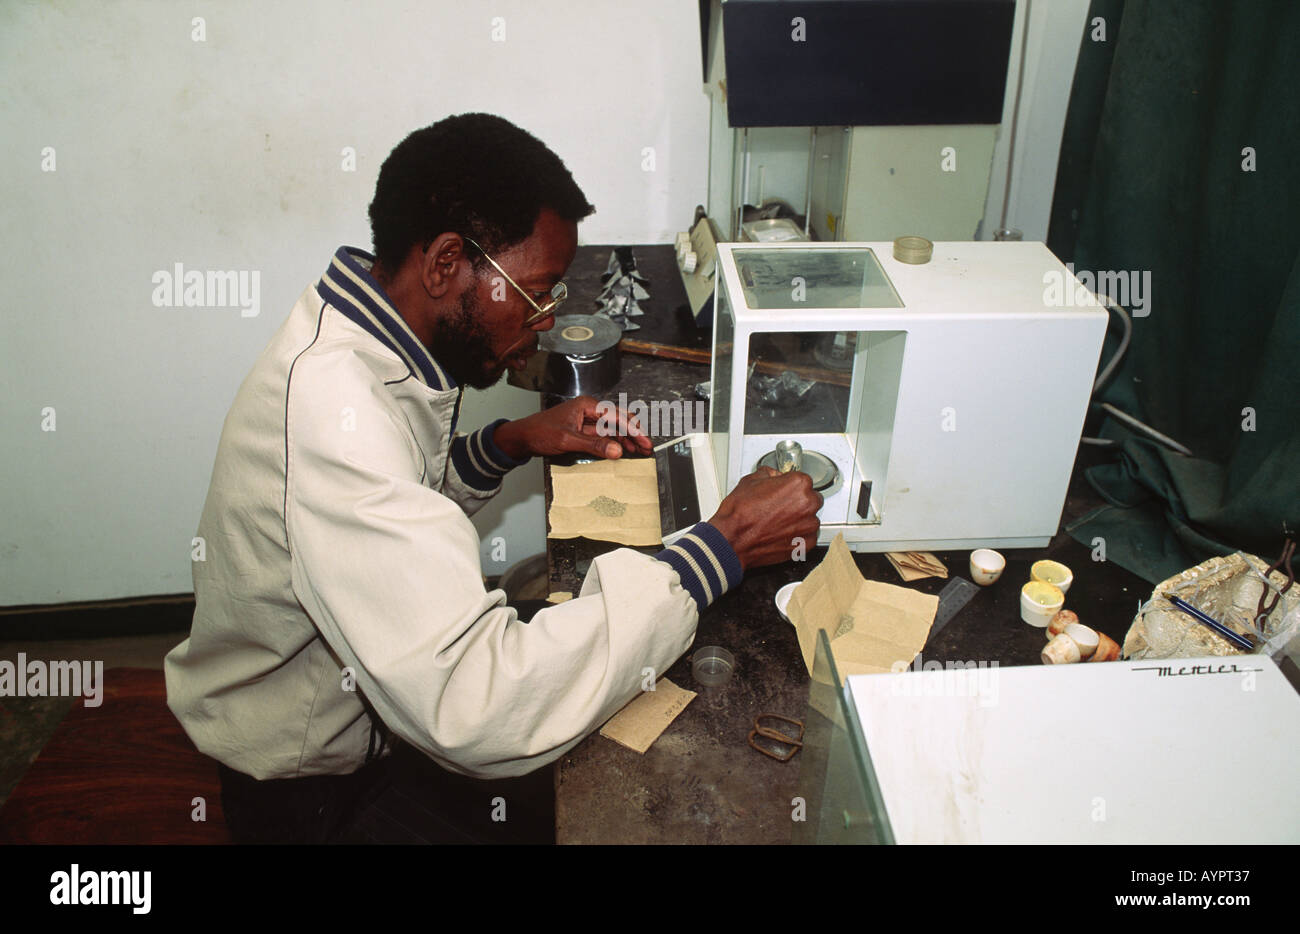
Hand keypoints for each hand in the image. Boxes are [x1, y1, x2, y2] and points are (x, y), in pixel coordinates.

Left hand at [492, 395, 652, 460]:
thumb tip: (616, 450)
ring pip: (614, 429)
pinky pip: (604, 436)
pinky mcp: (585, 431)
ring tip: (640, 451)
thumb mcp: (568, 439)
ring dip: (627, 440)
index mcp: (587, 405)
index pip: (616, 416)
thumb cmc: (540, 432)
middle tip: (646, 447)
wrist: (523, 437)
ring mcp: (588, 421)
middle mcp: (590, 410)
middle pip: (618, 421)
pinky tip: (624, 450)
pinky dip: (615, 443)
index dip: (632, 429)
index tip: (643, 440)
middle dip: (634, 434)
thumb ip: (593, 445)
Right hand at [707, 467, 821, 570]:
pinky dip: (797, 536)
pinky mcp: (806, 544)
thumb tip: (772, 475)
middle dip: (798, 503)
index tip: (783, 492)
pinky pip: (807, 537)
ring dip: (799, 520)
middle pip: (811, 499)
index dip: (791, 487)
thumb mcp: (750, 482)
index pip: (804, 481)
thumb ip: (768, 474)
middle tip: (779, 508)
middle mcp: (808, 503)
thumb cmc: (740, 514)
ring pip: (810, 519)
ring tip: (777, 523)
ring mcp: (809, 525)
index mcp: (798, 484)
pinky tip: (780, 534)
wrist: (733, 540)